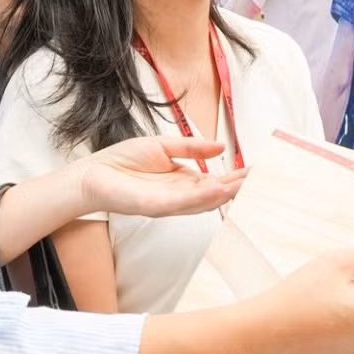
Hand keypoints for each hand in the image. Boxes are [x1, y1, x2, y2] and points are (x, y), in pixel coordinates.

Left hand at [76, 136, 243, 217]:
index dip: (236, 176)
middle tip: (262, 180)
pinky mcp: (153, 207)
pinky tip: (216, 191)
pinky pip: (181, 202)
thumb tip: (221, 147)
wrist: (91, 173)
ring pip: (202, 201)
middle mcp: (179, 197)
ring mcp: (168, 204)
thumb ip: (192, 147)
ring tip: (246, 185)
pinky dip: (200, 198)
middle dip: (237, 187)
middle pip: (214, 194)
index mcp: (183, 182)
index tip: (258, 170)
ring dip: (224, 194)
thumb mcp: (163, 146)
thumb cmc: (123, 161)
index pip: (216, 181)